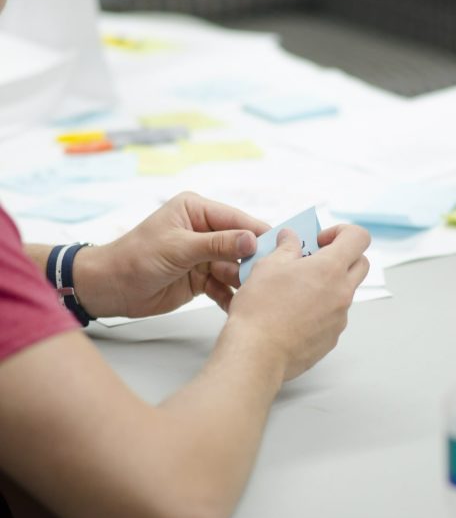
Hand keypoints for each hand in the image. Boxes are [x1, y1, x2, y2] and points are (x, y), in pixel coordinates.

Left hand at [74, 192, 269, 317]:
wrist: (110, 288)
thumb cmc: (136, 258)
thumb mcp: (178, 247)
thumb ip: (217, 244)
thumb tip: (252, 240)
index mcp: (197, 210)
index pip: (236, 220)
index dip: (258, 233)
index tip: (283, 247)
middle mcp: (204, 230)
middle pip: (240, 245)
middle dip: (253, 261)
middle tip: (271, 276)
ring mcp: (203, 255)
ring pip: (235, 267)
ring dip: (243, 281)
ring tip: (256, 295)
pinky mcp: (201, 278)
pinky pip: (224, 285)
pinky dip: (230, 296)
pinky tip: (238, 306)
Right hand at [225, 224, 370, 380]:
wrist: (257, 353)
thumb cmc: (260, 308)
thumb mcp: (268, 266)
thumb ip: (286, 247)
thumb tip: (291, 237)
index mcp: (330, 269)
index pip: (359, 238)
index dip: (341, 232)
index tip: (319, 241)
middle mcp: (342, 293)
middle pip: (360, 264)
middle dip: (341, 257)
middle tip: (313, 261)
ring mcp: (340, 318)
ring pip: (345, 292)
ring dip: (328, 285)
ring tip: (295, 290)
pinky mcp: (331, 338)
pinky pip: (333, 316)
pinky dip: (320, 309)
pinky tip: (292, 314)